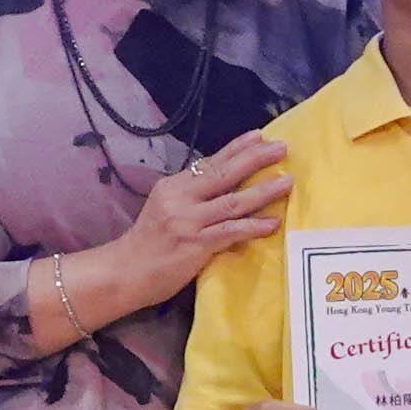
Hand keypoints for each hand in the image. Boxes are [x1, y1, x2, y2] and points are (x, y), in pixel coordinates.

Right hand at [107, 131, 294, 302]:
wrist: (123, 273)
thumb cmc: (147, 245)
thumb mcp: (165, 210)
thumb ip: (192, 199)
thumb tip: (224, 189)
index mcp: (173, 186)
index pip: (209, 162)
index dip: (236, 148)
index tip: (260, 135)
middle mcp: (181, 198)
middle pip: (224, 174)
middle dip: (255, 159)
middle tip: (282, 148)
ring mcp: (188, 221)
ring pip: (232, 202)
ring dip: (263, 191)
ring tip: (287, 182)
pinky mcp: (195, 245)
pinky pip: (230, 232)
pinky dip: (253, 226)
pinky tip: (272, 223)